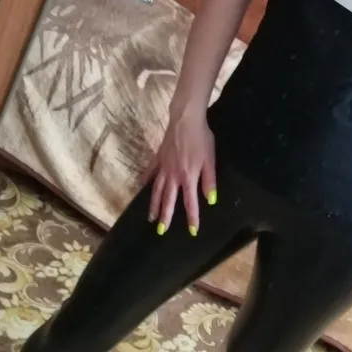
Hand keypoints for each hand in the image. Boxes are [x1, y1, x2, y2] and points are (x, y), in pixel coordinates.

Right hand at [146, 110, 216, 235]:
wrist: (185, 120)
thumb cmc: (201, 139)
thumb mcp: (210, 160)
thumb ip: (209, 181)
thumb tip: (210, 200)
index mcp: (187, 177)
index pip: (190, 202)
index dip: (192, 217)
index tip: (192, 231)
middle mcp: (172, 176)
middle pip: (168, 200)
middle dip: (165, 217)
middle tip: (161, 231)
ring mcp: (163, 167)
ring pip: (156, 190)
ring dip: (153, 205)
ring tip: (150, 217)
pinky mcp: (157, 158)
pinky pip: (150, 172)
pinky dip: (145, 181)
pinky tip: (141, 188)